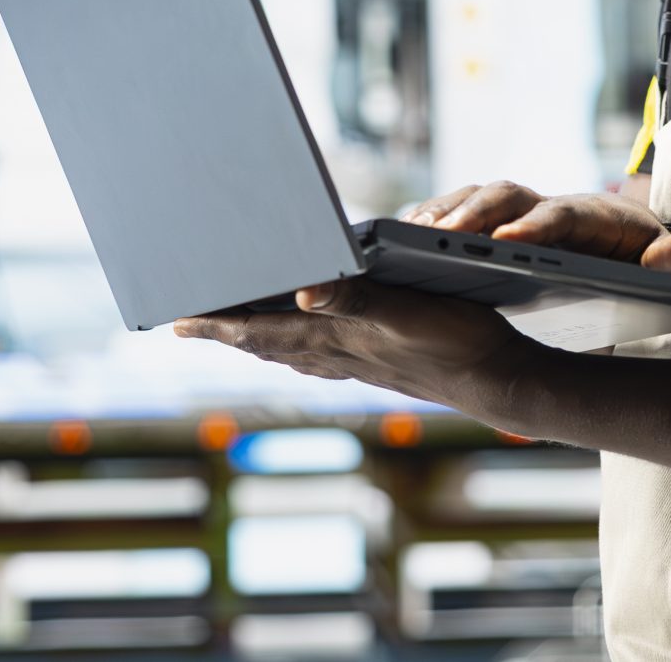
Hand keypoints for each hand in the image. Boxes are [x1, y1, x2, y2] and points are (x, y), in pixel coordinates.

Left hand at [174, 279, 540, 417]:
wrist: (494, 380)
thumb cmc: (454, 341)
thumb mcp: (404, 310)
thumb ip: (354, 298)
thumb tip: (302, 288)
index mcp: (334, 337)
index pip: (258, 330)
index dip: (215, 324)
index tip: (177, 320)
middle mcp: (335, 353)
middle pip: (262, 342)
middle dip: (222, 331)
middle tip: (184, 324)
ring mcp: (353, 361)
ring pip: (286, 350)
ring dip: (252, 339)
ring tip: (227, 331)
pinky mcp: (373, 363)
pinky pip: (314, 356)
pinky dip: (290, 347)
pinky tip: (298, 346)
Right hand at [406, 180, 670, 273]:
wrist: (620, 261)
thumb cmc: (636, 267)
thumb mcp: (660, 268)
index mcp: (589, 216)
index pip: (562, 215)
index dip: (537, 226)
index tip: (511, 241)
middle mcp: (544, 205)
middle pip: (503, 196)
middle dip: (473, 214)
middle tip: (442, 238)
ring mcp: (510, 212)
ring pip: (468, 201)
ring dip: (438, 216)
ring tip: (406, 239)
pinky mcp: (484, 226)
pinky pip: (448, 219)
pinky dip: (423, 227)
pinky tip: (394, 248)